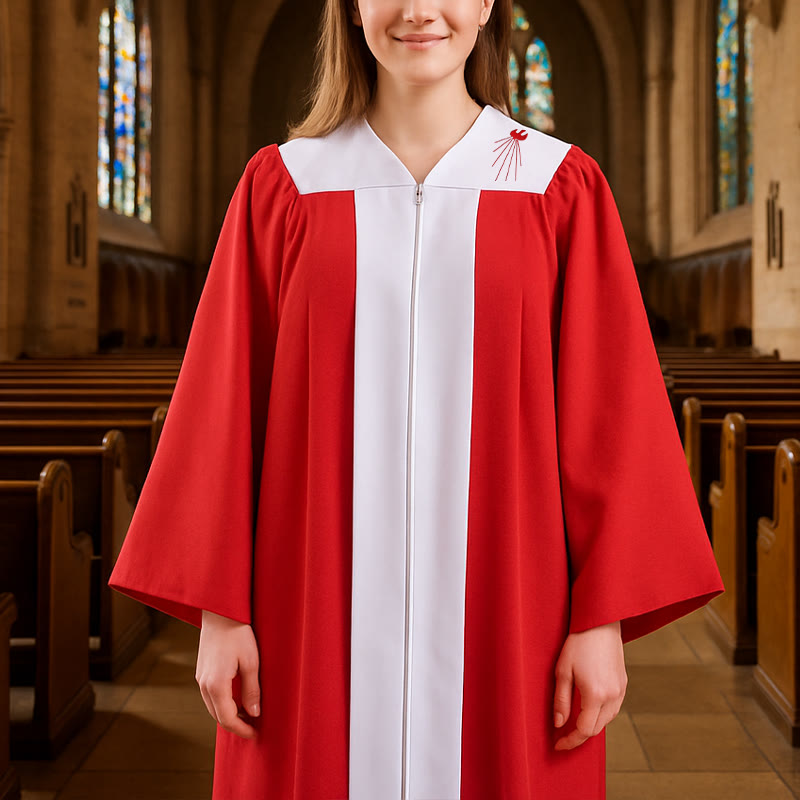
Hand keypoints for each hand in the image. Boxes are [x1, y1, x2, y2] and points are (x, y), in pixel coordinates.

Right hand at [196, 609, 260, 739]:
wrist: (220, 612)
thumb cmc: (238, 634)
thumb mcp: (251, 661)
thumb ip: (252, 689)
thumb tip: (254, 712)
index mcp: (216, 685)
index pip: (227, 718)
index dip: (241, 729)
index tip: (255, 733)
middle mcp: (203, 684)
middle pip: (217, 716)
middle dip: (235, 724)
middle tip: (254, 727)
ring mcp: (200, 677)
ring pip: (212, 706)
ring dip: (228, 714)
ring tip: (248, 714)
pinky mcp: (201, 670)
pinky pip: (210, 695)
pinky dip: (222, 703)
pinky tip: (237, 698)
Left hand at [553, 620, 626, 750]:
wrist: (600, 623)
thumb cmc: (578, 643)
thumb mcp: (562, 671)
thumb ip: (561, 700)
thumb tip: (559, 724)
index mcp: (595, 695)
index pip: (584, 730)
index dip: (570, 741)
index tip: (558, 744)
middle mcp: (612, 696)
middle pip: (596, 729)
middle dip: (579, 736)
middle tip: (563, 737)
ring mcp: (620, 690)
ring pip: (606, 720)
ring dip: (591, 726)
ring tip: (573, 724)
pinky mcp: (624, 684)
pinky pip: (613, 708)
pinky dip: (600, 715)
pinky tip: (589, 710)